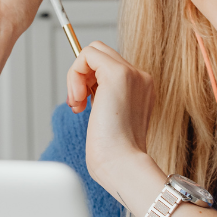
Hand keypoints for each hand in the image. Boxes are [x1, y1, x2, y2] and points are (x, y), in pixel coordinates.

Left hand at [67, 42, 156, 193]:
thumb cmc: (115, 153)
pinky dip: (75, 74)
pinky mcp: (118, 74)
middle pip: (101, 53)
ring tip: (77, 104)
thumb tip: (83, 85)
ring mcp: (132, 73)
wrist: (123, 165)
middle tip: (77, 103)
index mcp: (142, 88)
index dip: (89, 80)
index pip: (109, 65)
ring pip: (92, 51)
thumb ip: (103, 98)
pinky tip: (78, 99)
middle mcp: (141, 77)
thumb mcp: (109, 119)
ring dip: (76, 76)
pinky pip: (87, 54)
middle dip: (82, 75)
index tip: (82, 105)